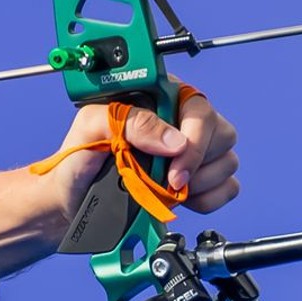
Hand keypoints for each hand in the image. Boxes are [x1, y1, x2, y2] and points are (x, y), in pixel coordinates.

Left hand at [46, 92, 239, 219]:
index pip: (199, 109)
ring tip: (168, 191)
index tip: (173, 170)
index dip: (194, 140)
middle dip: (196, 165)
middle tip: (168, 183)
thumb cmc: (77, 159)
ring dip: (201, 183)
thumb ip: (131, 122)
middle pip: (222, 134)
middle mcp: (181, 121)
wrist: (71, 200)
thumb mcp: (91, 128)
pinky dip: (211, 199)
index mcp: (160, 99)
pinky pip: (229, 186)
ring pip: (228, 162)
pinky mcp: (200, 181)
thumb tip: (176, 141)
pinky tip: (184, 201)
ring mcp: (193, 152)